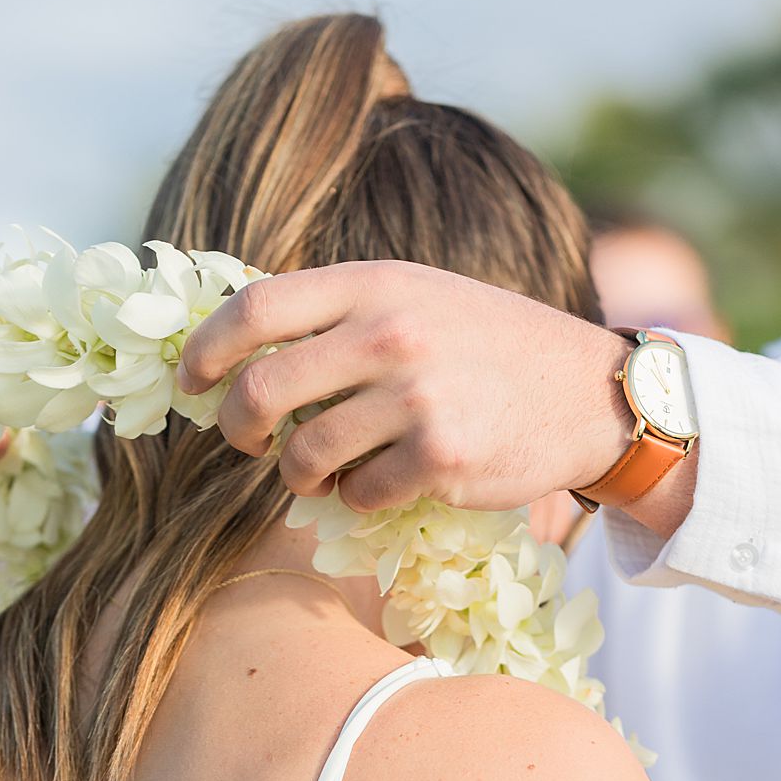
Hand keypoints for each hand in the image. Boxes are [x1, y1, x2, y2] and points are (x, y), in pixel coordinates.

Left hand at [176, 261, 631, 512]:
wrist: (588, 390)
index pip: (254, 309)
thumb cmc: (489, 344)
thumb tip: (242, 346)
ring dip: (297, 474)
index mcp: (374, 283)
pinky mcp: (441, 459)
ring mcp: (417, 398)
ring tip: (316, 472)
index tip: (192, 381)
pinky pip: (360, 493)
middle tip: (246, 442)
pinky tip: (380, 483)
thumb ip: (341, 310)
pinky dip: (358, 497)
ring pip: (305, 455)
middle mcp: (390, 333)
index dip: (205, 351)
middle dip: (237, 427)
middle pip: (261, 390)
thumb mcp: (418, 294)